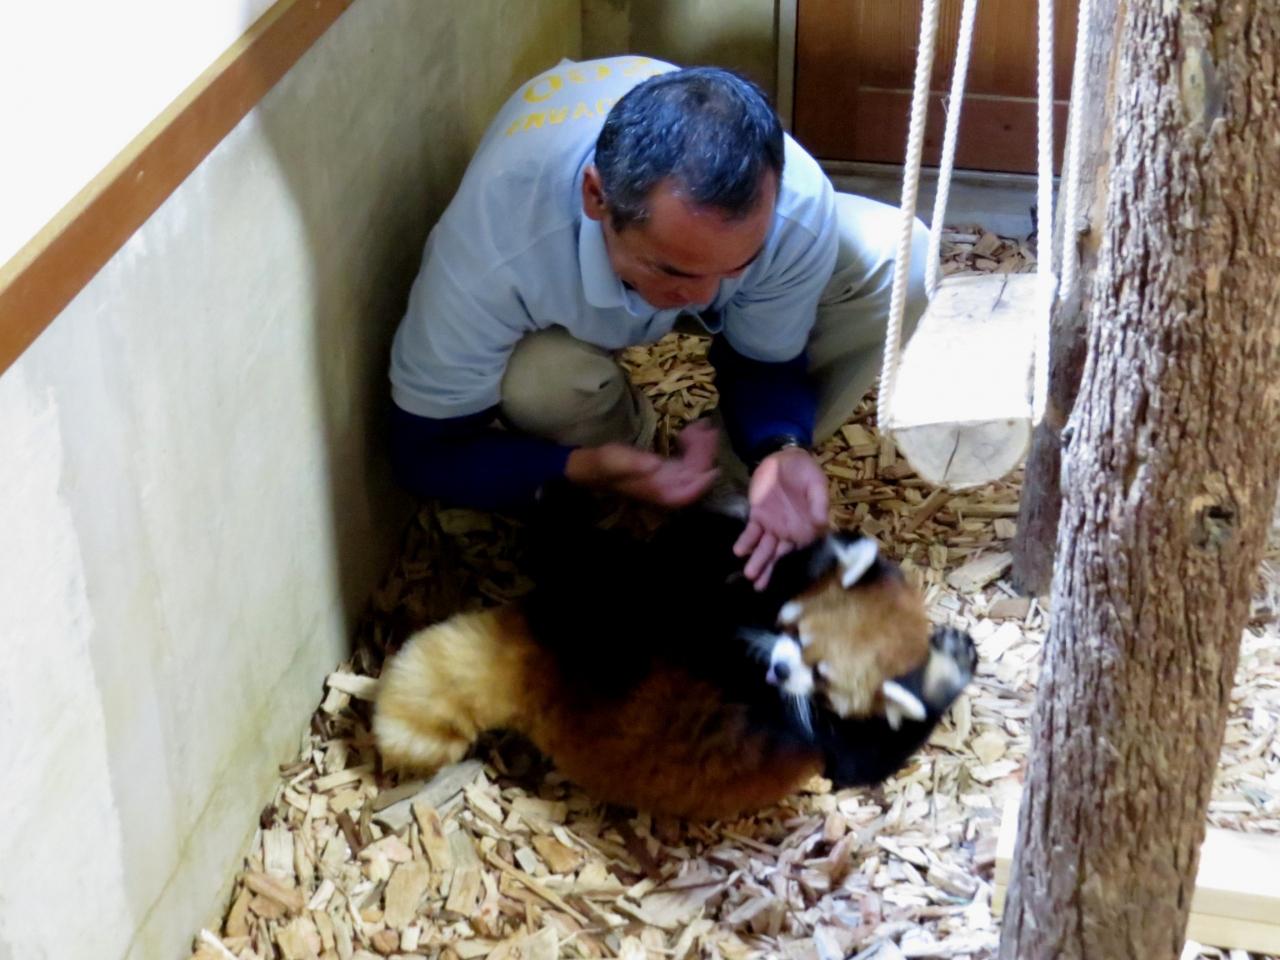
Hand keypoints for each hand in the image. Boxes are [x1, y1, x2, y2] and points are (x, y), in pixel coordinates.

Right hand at [564, 419, 718, 506]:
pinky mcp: (668, 469)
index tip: (714, 465)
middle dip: (705, 453)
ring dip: (701, 446)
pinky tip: (692, 431)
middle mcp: (668, 488)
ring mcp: (670, 479)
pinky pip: (687, 459)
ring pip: (695, 465)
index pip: (688, 493)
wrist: (593, 466)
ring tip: (703, 425)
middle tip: (709, 429)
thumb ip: (635, 464)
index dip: (702, 482)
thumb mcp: (616, 461)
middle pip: (696, 475)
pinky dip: (692, 445)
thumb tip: (656, 464)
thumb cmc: (604, 465)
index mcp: (658, 491)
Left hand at [734, 447, 828, 589]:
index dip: (793, 564)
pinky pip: (751, 532)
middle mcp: (790, 532)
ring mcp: (773, 525)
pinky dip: (746, 542)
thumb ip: (819, 502)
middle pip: (779, 555)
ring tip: (750, 575)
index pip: (801, 549)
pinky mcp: (758, 516)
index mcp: (807, 528)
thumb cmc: (805, 472)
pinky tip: (739, 551)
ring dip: (757, 561)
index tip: (787, 580)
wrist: (784, 458)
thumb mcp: (816, 484)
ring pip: (764, 548)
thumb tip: (822, 522)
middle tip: (760, 587)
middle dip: (770, 570)